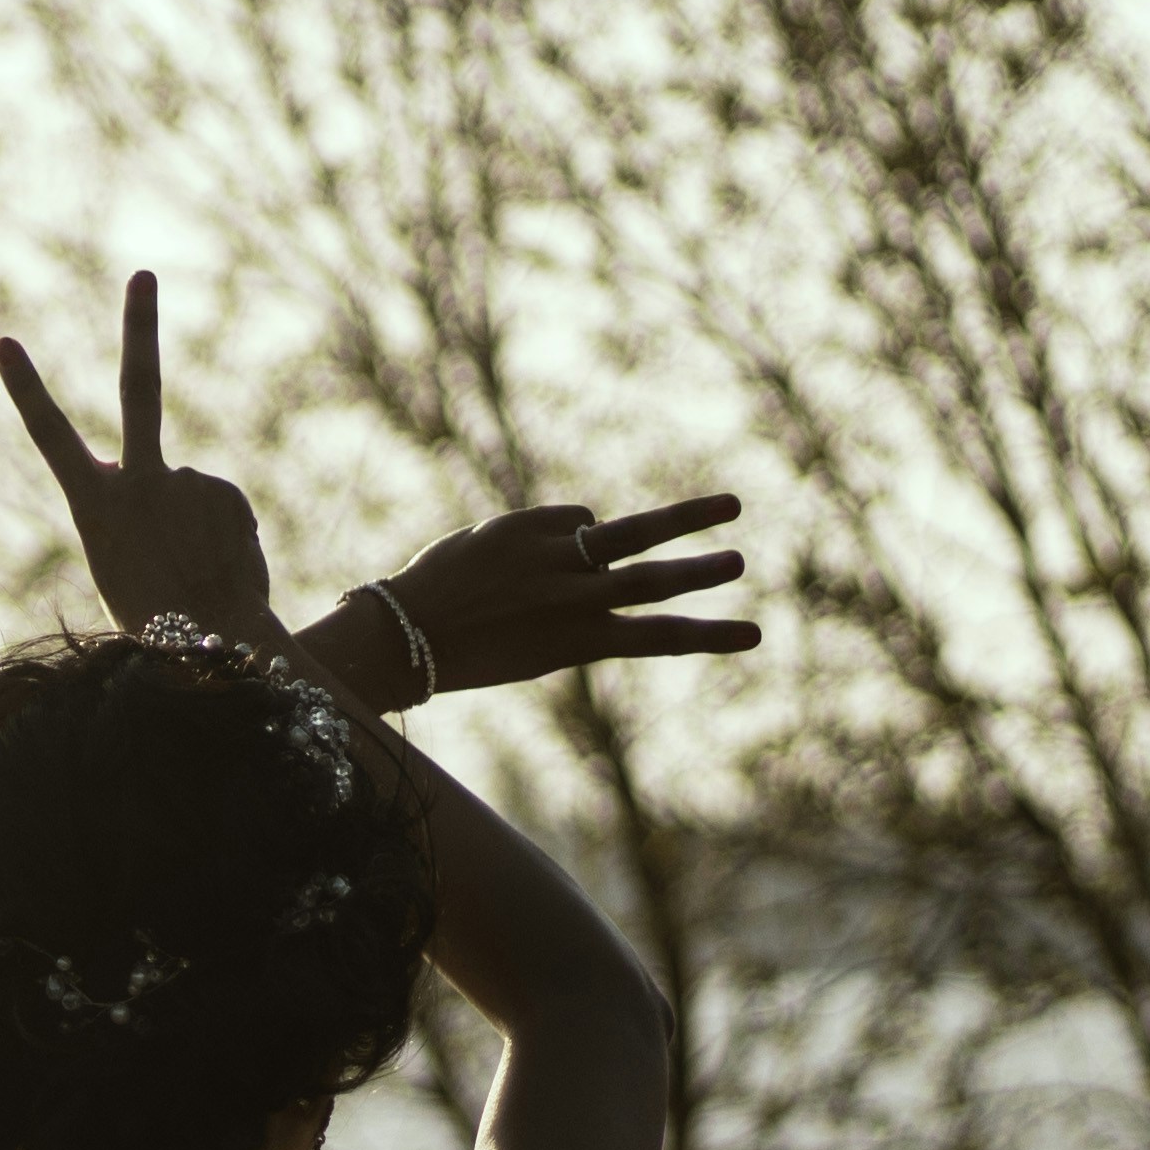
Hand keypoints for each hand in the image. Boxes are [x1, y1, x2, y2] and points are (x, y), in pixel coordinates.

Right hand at [0, 270, 280, 645]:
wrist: (214, 647)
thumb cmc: (152, 621)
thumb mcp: (120, 563)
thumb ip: (136, 508)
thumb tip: (177, 479)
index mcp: (94, 506)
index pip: (51, 437)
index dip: (26, 389)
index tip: (5, 342)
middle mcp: (139, 483)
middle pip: (139, 390)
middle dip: (139, 328)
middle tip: (143, 275)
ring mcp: (186, 484)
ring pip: (187, 488)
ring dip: (192, 525)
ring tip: (193, 573)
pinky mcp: (226, 494)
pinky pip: (220, 505)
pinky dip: (222, 532)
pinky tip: (219, 566)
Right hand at [323, 496, 759, 702]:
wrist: (404, 639)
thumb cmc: (430, 592)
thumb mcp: (476, 543)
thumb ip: (533, 539)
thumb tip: (590, 537)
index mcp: (528, 527)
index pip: (582, 522)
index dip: (580, 541)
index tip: (563, 562)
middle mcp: (557, 558)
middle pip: (634, 535)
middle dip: (684, 522)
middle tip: (734, 506)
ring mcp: (572, 600)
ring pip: (650, 581)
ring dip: (698, 572)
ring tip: (739, 561)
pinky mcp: (578, 644)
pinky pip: (650, 638)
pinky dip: (700, 634)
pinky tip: (744, 633)